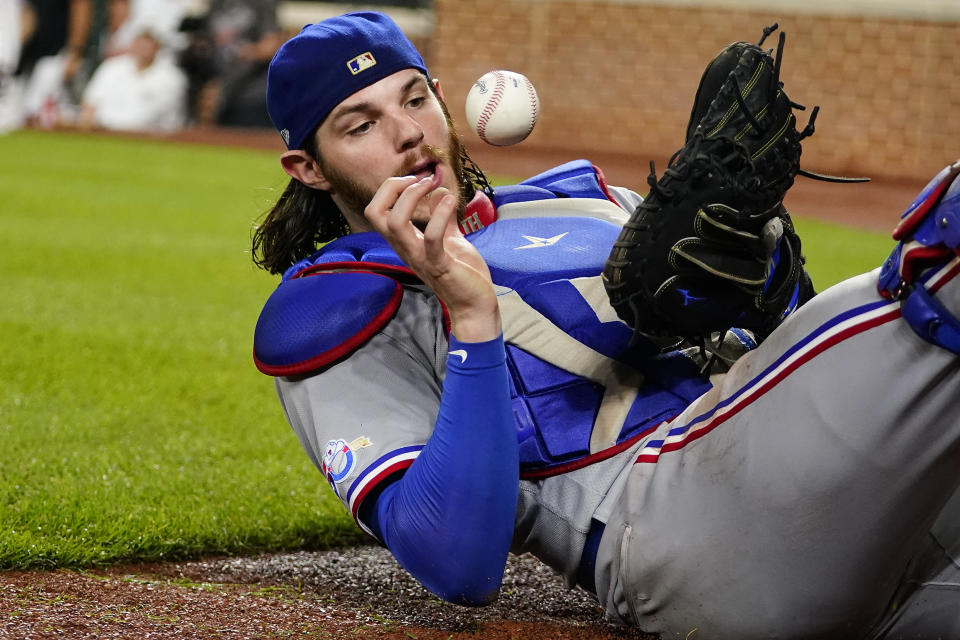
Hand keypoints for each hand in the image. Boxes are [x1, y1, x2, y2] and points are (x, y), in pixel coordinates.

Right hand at [365, 176, 500, 342]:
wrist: (476, 305)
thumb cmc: (463, 274)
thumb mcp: (451, 238)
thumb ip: (443, 216)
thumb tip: (439, 190)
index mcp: (405, 241)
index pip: (377, 210)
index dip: (391, 189)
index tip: (417, 180)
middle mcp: (405, 249)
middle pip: (375, 213)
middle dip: (393, 188)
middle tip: (420, 180)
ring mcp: (420, 258)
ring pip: (395, 223)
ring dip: (411, 197)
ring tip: (432, 185)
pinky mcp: (439, 265)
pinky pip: (431, 237)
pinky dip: (439, 214)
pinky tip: (451, 201)